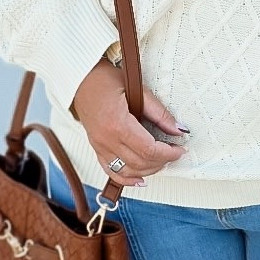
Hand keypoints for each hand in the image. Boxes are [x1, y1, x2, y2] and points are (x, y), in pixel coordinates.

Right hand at [71, 58, 189, 186]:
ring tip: (161, 162)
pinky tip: (139, 179)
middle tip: (174, 153)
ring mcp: (99, 146)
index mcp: (117, 124)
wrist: (79, 79)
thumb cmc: (104, 79)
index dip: (168, 153)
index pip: (149, 150)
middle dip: (162, 161)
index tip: (180, 149)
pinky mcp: (96, 147)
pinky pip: (110, 171)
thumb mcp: (137, 90)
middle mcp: (106, 139)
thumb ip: (159, 113)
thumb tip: (178, 129)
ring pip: (127, 171)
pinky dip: (127, 179)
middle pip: (140, 163)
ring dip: (148, 170)